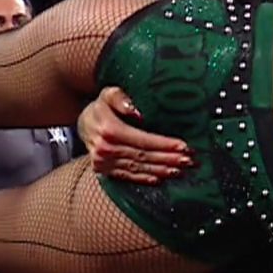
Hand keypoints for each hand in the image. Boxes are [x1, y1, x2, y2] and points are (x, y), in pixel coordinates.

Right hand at [79, 87, 193, 183]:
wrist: (82, 123)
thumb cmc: (100, 106)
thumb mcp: (108, 93)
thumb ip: (120, 98)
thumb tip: (137, 111)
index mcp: (109, 129)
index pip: (143, 140)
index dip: (165, 144)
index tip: (184, 146)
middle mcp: (106, 148)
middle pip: (143, 156)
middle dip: (169, 158)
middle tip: (191, 160)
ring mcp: (103, 162)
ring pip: (138, 168)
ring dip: (161, 170)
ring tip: (181, 170)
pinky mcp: (104, 170)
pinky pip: (127, 176)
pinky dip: (144, 178)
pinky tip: (160, 179)